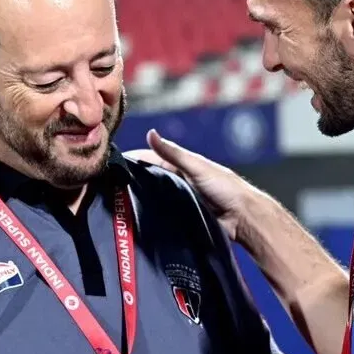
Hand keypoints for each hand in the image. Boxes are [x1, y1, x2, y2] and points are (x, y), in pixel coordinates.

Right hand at [124, 129, 256, 239]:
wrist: (243, 218)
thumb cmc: (225, 188)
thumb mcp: (197, 166)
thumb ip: (173, 153)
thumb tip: (150, 134)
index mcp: (185, 166)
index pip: (154, 159)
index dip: (137, 160)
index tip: (115, 162)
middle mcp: (182, 181)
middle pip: (153, 179)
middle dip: (135, 180)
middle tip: (110, 184)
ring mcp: (183, 200)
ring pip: (157, 198)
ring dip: (142, 199)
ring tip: (119, 202)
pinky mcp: (185, 217)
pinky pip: (165, 215)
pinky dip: (153, 216)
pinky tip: (139, 219)